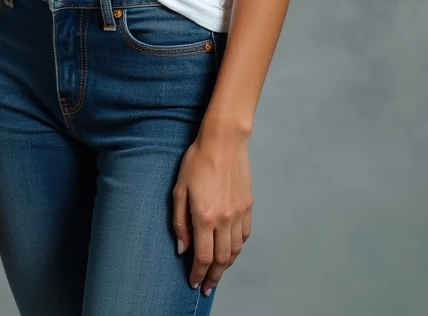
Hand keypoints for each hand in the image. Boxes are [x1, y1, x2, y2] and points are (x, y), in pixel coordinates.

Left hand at [173, 124, 252, 296]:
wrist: (223, 141)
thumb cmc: (198, 160)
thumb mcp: (179, 189)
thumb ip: (180, 222)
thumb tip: (182, 248)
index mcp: (205, 217)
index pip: (203, 257)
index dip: (198, 274)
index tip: (194, 283)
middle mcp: (225, 219)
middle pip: (221, 259)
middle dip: (213, 277)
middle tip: (207, 286)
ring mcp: (239, 213)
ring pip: (235, 250)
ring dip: (226, 265)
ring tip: (218, 271)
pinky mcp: (248, 205)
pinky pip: (245, 235)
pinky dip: (238, 247)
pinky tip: (231, 249)